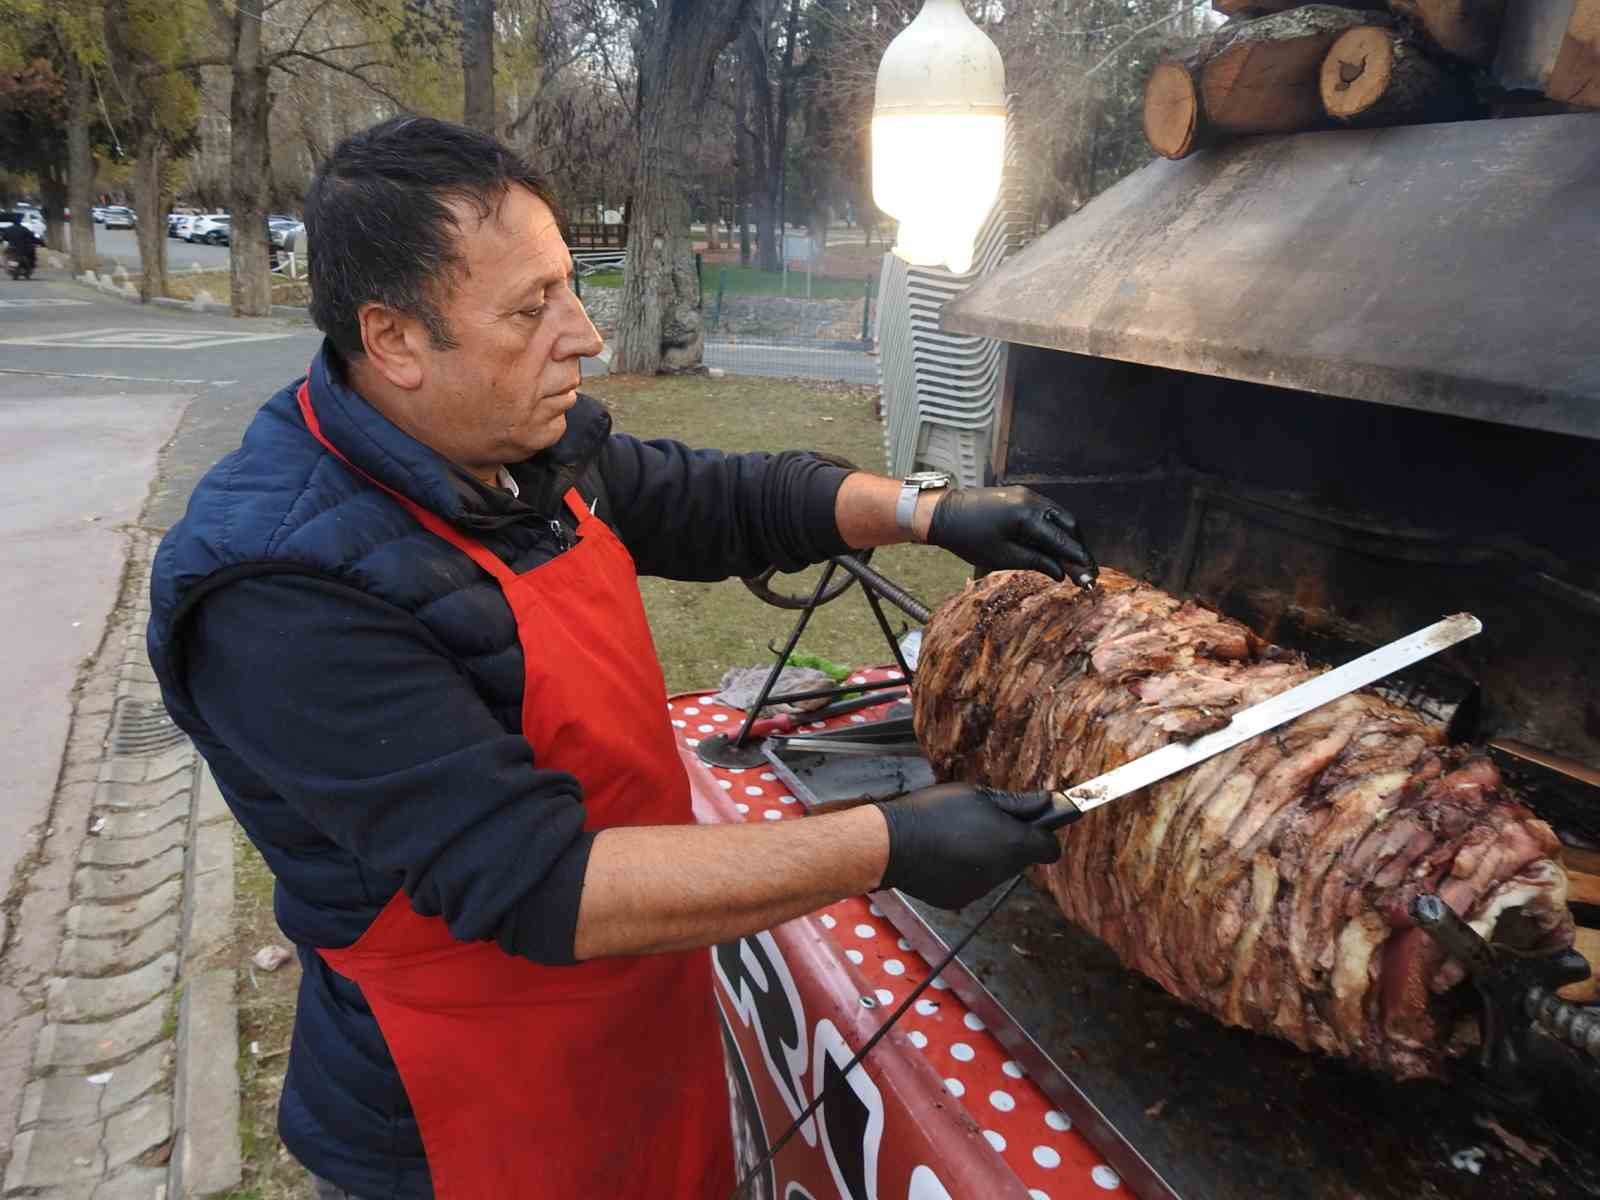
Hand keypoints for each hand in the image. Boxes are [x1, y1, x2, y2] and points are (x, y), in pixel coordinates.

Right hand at [875, 783, 1062, 909]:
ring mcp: (980, 890)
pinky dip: (965, 870)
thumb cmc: (933, 813)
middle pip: (1021, 859)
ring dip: (986, 856)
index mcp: (1011, 844)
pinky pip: (973, 883)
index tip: (1033, 824)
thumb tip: (1048, 802)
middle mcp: (1001, 872)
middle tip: (983, 822)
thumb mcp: (977, 795)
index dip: (1044, 834)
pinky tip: (944, 855)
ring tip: (957, 837)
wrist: (891, 845)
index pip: (1050, 849)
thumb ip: (1017, 803)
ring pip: (996, 871)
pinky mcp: (959, 900)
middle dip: (1010, 842)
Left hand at [926, 486, 1096, 586]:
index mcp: (1027, 516)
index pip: (1063, 540)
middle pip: (1069, 525)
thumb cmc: (968, 538)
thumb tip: (1062, 573)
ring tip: (1072, 563)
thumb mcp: (1003, 557)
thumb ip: (1036, 562)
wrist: (943, 513)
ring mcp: (1028, 495)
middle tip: (1085, 573)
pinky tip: (1055, 546)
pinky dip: (1055, 529)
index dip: (1079, 561)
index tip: (1092, 578)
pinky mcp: (1021, 495)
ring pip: (1060, 517)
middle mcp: (1032, 500)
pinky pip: (1047, 512)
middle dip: (1078, 549)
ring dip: (1068, 539)